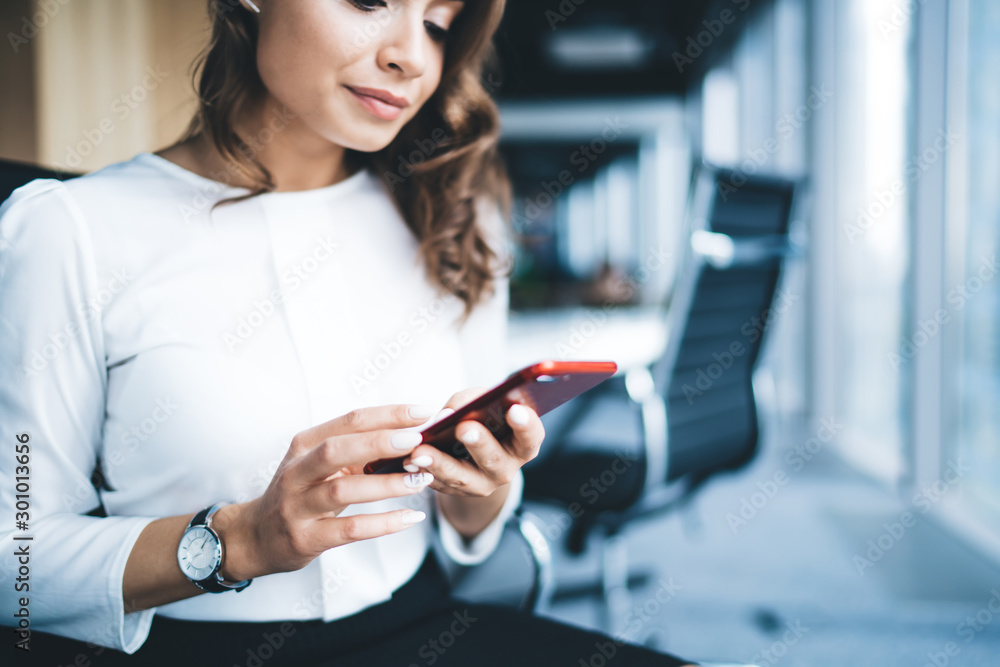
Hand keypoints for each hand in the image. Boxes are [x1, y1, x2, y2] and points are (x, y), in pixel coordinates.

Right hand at [214, 404, 439, 580]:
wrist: (256, 536)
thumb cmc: (301, 493)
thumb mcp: (319, 464)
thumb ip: (357, 449)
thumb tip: (411, 435)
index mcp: (305, 444)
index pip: (350, 420)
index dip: (389, 414)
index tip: (424, 411)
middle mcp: (298, 471)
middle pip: (339, 449)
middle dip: (381, 441)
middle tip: (418, 439)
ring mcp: (298, 506)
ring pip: (344, 490)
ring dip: (387, 484)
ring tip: (422, 479)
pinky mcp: (306, 538)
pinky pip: (349, 529)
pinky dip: (383, 523)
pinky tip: (410, 517)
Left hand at [401, 387, 544, 497]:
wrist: (472, 450)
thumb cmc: (482, 417)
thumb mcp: (482, 404)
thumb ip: (471, 401)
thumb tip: (449, 413)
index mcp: (523, 444)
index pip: (531, 436)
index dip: (525, 424)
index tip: (514, 409)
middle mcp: (507, 469)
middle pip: (494, 460)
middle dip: (479, 443)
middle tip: (465, 427)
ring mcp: (483, 485)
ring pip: (462, 478)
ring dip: (440, 463)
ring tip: (421, 451)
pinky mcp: (458, 493)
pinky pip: (440, 485)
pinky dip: (423, 472)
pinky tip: (408, 461)